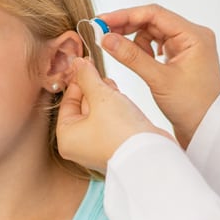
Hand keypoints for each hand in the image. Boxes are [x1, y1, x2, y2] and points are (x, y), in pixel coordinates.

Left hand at [57, 57, 171, 172]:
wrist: (151, 156)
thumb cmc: (121, 132)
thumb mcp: (101, 96)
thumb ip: (87, 77)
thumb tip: (77, 63)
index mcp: (67, 138)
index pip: (67, 102)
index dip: (78, 81)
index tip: (86, 65)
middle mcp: (80, 146)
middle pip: (83, 107)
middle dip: (94, 89)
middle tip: (102, 76)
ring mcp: (98, 147)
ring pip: (99, 113)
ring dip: (107, 98)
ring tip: (116, 90)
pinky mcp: (116, 146)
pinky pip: (111, 122)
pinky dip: (117, 110)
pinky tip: (124, 101)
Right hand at [96, 4, 219, 147]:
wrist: (206, 128)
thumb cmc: (192, 106)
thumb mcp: (158, 80)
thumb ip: (131, 56)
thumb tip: (106, 38)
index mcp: (194, 35)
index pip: (155, 14)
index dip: (126, 15)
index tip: (103, 20)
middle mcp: (193, 36)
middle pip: (153, 20)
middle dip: (127, 26)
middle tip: (102, 33)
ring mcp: (187, 45)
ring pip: (153, 32)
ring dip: (135, 40)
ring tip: (124, 55)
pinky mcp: (181, 55)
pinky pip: (157, 44)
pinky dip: (144, 50)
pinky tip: (140, 61)